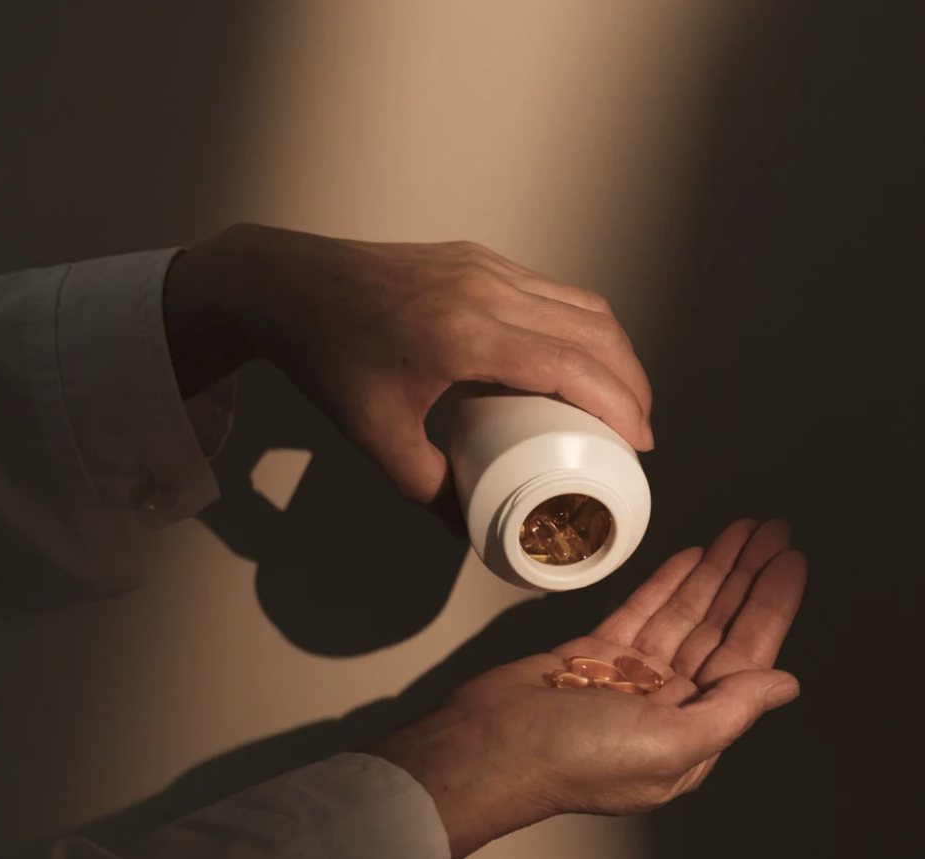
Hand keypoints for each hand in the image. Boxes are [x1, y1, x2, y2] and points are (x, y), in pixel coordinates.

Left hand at [163, 224, 654, 511]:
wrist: (285, 286)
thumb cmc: (326, 360)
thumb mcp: (376, 439)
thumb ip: (430, 491)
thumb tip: (475, 532)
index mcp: (464, 335)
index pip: (570, 364)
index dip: (619, 404)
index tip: (639, 443)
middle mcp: (485, 290)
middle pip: (593, 331)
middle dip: (631, 383)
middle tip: (637, 432)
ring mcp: (485, 267)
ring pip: (581, 303)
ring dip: (613, 351)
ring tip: (620, 399)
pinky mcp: (478, 259)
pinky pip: (552, 291)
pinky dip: (581, 327)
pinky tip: (579, 361)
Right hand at [368, 517, 806, 858]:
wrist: (486, 747)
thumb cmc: (570, 760)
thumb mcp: (667, 746)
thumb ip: (730, 711)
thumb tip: (784, 685)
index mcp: (690, 737)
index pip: (744, 660)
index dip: (770, 608)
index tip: (789, 563)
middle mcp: (666, 708)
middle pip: (719, 630)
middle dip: (749, 579)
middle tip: (773, 532)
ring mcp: (628, 680)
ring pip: (685, 614)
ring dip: (715, 572)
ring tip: (742, 532)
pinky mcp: (593, 656)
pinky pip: (643, 612)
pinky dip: (668, 583)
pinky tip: (693, 557)